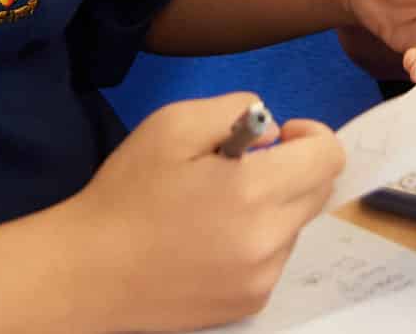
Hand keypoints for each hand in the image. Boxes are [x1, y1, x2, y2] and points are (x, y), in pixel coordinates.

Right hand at [60, 93, 340, 331]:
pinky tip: (210, 241)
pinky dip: (257, 242)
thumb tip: (275, 136)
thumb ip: (239, 110)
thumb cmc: (127, 193)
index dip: (309, 136)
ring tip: (214, 210)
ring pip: (296, 226)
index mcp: (256, 192)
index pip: (329, 157)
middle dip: (292, 170)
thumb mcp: (174, 123)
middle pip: (319, 191)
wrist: (86, 272)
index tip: (275, 139)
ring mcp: (262, 278)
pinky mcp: (249, 303)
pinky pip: (274, 259)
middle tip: (240, 169)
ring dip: (274, 208)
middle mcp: (270, 241)